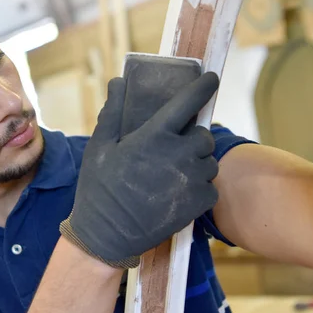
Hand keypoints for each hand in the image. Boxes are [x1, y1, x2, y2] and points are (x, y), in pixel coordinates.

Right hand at [60, 72, 219, 267]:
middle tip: (176, 147)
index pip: (187, 102)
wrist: (107, 234)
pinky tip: (180, 192)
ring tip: (176, 173)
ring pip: (209, 161)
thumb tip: (118, 81)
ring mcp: (191, 180)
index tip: (212, 78)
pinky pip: (211, 186)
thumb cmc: (100, 188)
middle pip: (203, 136)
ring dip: (198, 163)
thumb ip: (113, 111)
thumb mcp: (99, 146)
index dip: (203, 87)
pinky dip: (200, 187)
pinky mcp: (199, 203)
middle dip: (194, 138)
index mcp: (154, 136)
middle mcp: (178, 154)